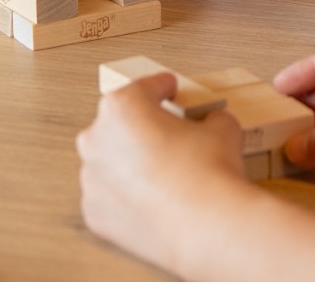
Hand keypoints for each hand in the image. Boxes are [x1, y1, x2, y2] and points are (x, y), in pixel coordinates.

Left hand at [77, 72, 249, 271]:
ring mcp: (92, 180)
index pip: (143, 88)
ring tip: (165, 175)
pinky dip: (127, 197)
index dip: (162, 87)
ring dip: (132, 165)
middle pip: (119, 125)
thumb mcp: (222, 127)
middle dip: (143, 128)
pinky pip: (110, 197)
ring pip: (111, 164)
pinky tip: (155, 201)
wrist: (208, 226)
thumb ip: (209, 118)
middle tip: (171, 137)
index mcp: (122, 108)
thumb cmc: (208, 174)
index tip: (168, 89)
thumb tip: (211, 124)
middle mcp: (97, 140)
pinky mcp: (95, 214)